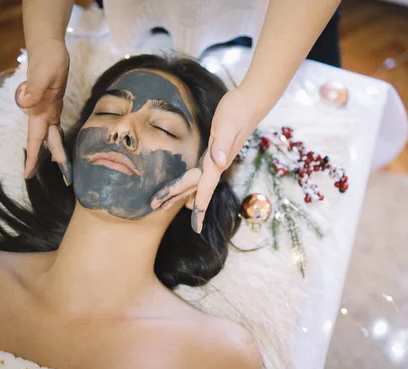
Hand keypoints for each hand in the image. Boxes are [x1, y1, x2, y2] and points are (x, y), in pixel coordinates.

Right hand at [15, 39, 71, 183]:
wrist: (48, 47)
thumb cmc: (47, 58)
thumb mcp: (44, 72)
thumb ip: (34, 88)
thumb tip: (25, 103)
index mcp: (39, 111)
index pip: (35, 139)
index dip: (33, 157)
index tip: (28, 175)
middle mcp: (42, 113)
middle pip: (46, 142)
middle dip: (52, 161)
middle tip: (64, 179)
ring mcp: (47, 109)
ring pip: (51, 136)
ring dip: (56, 151)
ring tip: (64, 168)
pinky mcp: (54, 104)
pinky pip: (55, 126)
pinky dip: (57, 138)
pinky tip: (60, 145)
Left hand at [150, 88, 258, 232]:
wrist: (251, 103)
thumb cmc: (238, 111)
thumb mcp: (229, 125)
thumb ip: (224, 144)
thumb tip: (220, 163)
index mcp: (217, 162)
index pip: (205, 189)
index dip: (198, 208)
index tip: (195, 227)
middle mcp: (217, 165)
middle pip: (196, 189)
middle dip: (177, 199)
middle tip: (156, 209)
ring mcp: (216, 160)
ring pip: (197, 182)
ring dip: (183, 194)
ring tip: (168, 204)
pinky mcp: (215, 151)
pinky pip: (200, 173)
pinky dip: (191, 183)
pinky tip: (188, 185)